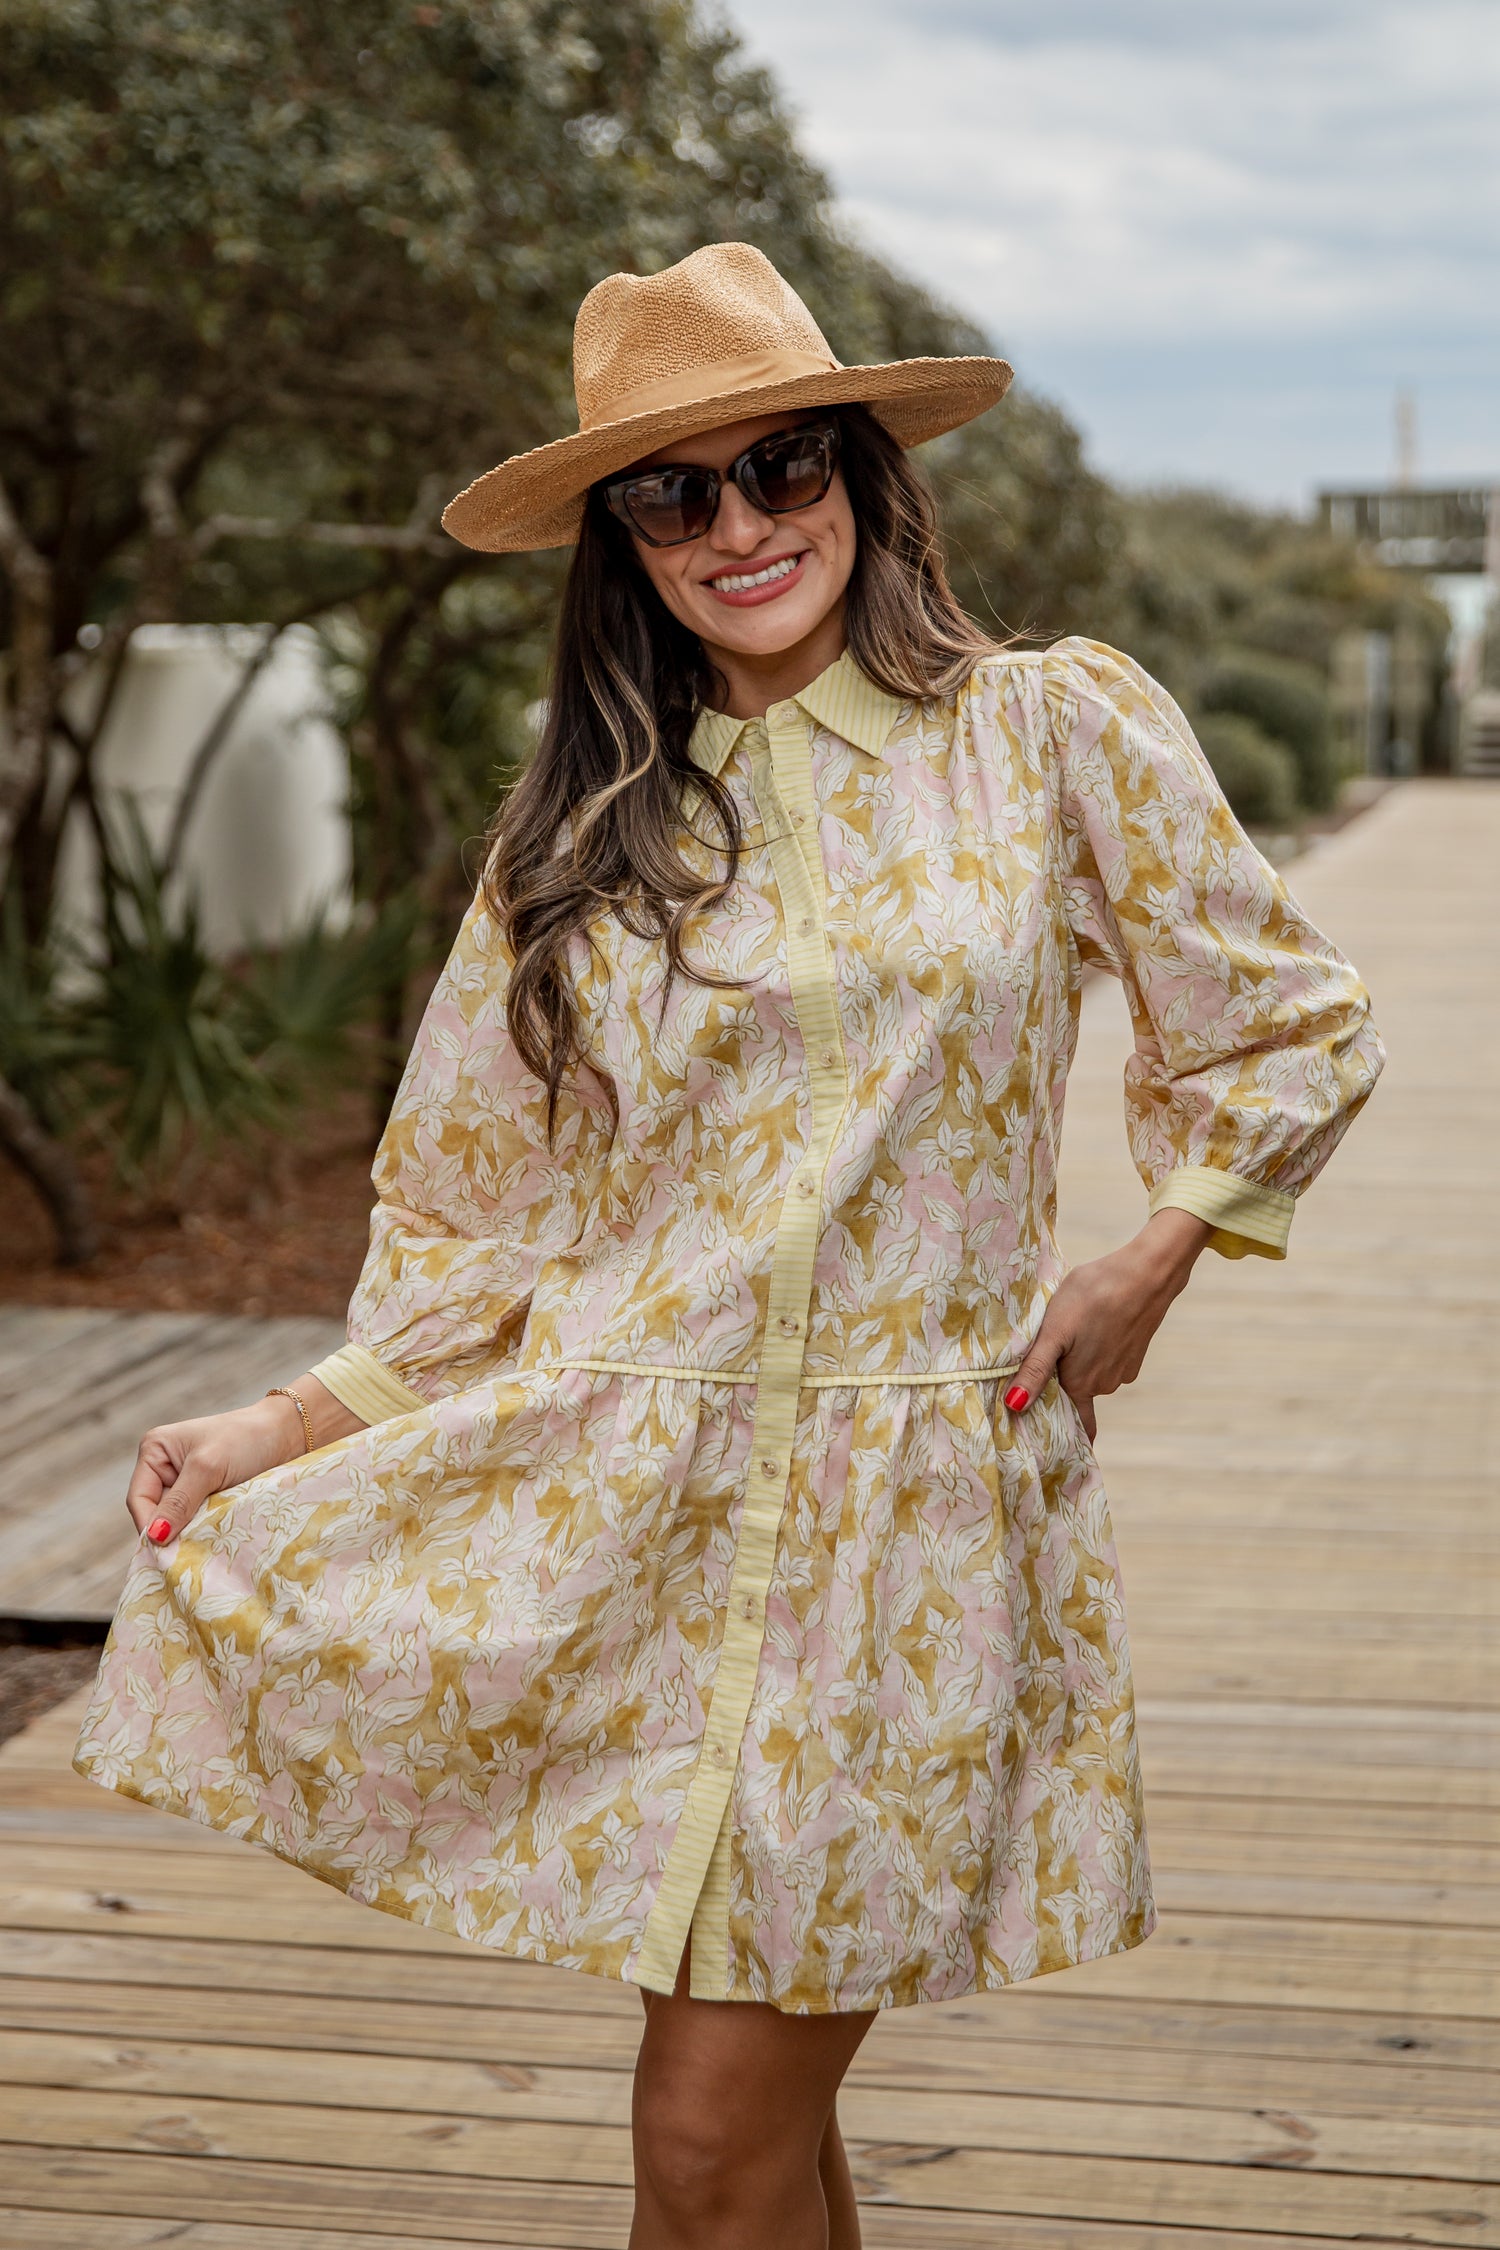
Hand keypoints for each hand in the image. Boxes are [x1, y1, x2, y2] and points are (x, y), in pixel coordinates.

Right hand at [125, 1375, 364, 1545]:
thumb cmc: (246, 1439)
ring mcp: (187, 1484)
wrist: (289, 1434)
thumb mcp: (208, 1468)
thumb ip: (180, 1502)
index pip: (139, 1498)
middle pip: (156, 1513)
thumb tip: (154, 1537)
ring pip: (177, 1521)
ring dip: (189, 1533)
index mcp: (155, 1451)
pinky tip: (213, 1540)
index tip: (165, 1550)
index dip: (149, 1525)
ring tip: (204, 1544)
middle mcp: (166, 1468)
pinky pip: (196, 1522)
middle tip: (186, 1553)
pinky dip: (203, 1531)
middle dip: (171, 1531)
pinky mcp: (207, 1497)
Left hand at [1005, 1208, 1211, 1441]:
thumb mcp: (1054, 1330)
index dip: (1055, 1425)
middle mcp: (1104, 1385)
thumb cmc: (1094, 1297)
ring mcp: (1122, 1370)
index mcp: (1081, 1384)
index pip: (1071, 1420)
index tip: (1040, 1427)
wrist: (1146, 1274)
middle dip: (1059, 1386)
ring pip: (1092, 1376)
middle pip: (1076, 1396)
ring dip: (1078, 1364)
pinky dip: (1097, 1350)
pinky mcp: (1134, 1353)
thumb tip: (1014, 1407)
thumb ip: (1035, 1370)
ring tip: (1065, 1337)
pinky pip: (1108, 1361)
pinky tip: (1090, 1327)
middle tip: (1043, 1359)